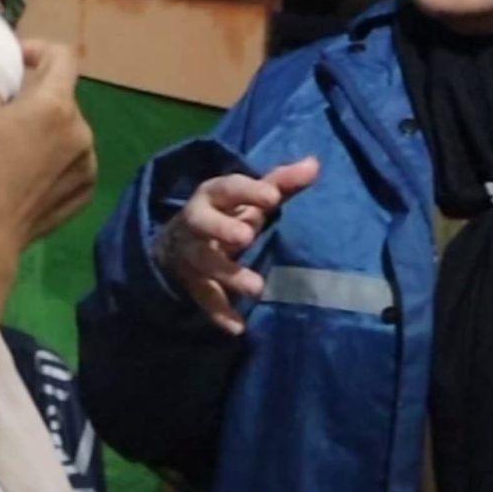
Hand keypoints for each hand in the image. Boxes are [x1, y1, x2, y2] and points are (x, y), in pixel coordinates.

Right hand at [0, 42, 97, 258]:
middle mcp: (83, 131)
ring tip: (19, 148)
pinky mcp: (87, 191)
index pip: (64, 55)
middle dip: (38, 96)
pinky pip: (74, 160)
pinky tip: (31, 175)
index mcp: (56, 105)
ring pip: (70, 130)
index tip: (16, 63)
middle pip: (64, 96)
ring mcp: (89, 164)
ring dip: (49, 129)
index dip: (39, 49)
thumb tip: (5, 82)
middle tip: (7, 111)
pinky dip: (56, 159)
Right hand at [155, 160, 319, 333]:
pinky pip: (203, 297)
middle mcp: (196, 221)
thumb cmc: (228, 214)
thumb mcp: (251, 197)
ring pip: (203, 262)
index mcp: (212, 195)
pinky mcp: (191, 282)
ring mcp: (191, 254)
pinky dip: (219, 312)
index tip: (272, 196)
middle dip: (222, 227)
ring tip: (256, 287)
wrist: (178, 244)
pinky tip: (237, 327)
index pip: (227, 188)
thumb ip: (281, 183)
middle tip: (247, 236)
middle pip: (201, 222)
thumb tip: (314, 164)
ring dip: (228, 274)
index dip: (247, 191)